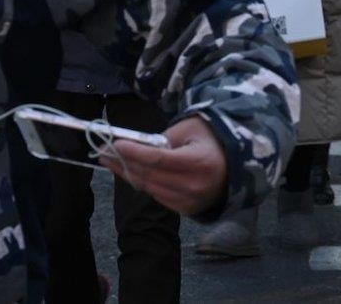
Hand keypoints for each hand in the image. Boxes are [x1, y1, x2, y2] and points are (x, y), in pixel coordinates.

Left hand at [101, 116, 228, 215]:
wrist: (236, 164)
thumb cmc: (210, 140)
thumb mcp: (190, 130)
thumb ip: (163, 139)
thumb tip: (133, 147)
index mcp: (199, 162)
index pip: (158, 159)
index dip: (135, 152)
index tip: (115, 144)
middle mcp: (195, 186)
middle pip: (150, 176)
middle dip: (124, 163)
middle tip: (104, 152)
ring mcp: (191, 202)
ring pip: (150, 189)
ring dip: (129, 175)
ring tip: (113, 161)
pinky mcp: (187, 210)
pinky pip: (157, 197)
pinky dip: (144, 184)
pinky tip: (133, 172)